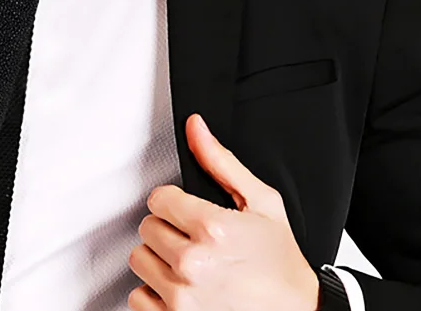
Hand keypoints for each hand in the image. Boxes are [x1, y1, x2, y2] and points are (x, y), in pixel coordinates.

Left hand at [127, 114, 319, 310]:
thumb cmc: (282, 264)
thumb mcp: (262, 203)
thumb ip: (220, 162)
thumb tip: (195, 127)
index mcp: (211, 227)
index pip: (158, 199)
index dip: (174, 203)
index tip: (190, 215)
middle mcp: (192, 263)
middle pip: (147, 228)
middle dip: (168, 230)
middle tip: (195, 242)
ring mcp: (182, 299)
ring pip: (140, 260)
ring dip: (159, 261)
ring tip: (188, 266)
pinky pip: (138, 298)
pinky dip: (155, 295)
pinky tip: (181, 291)